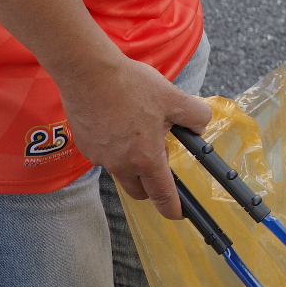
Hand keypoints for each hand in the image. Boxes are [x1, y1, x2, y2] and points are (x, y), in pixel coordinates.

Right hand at [58, 53, 212, 219]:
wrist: (88, 72)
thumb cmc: (131, 85)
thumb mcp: (175, 98)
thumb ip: (196, 116)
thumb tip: (200, 126)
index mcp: (145, 158)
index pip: (162, 194)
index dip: (172, 208)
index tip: (178, 214)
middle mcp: (120, 164)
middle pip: (138, 190)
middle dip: (152, 189)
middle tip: (162, 172)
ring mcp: (99, 156)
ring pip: (121, 171)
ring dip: (133, 164)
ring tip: (142, 134)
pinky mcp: (85, 145)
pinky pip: (105, 155)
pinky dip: (116, 148)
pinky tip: (120, 123)